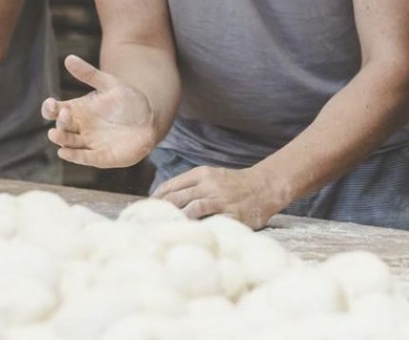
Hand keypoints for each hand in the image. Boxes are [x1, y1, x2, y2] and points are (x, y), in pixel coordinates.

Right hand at [41, 55, 160, 167]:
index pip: (54, 111)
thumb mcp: (110, 84)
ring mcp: (88, 143)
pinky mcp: (100, 156)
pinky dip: (73, 156)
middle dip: (60, 122)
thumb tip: (68, 58)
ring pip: (69, 143)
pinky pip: (84, 158)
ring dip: (61, 140)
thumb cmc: (126, 101)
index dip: (49, 108)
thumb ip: (89, 74)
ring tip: (55, 134)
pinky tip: (64, 153)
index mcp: (77, 110)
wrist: (148, 119)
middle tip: (64, 114)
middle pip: (62, 127)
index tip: (51, 103)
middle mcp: (79, 128)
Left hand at [152, 165, 285, 229]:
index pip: (170, 186)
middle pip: (176, 197)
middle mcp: (209, 185)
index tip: (143, 212)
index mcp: (202, 174)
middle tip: (146, 225)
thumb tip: (164, 201)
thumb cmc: (234, 185)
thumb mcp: (212, 177)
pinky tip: (187, 236)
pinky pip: (210, 221)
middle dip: (159, 212)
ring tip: (163, 232)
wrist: (265, 186)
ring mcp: (220, 199)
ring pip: (190, 208)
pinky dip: (196, 228)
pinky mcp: (231, 214)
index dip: (155, 200)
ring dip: (175, 220)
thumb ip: (191, 186)